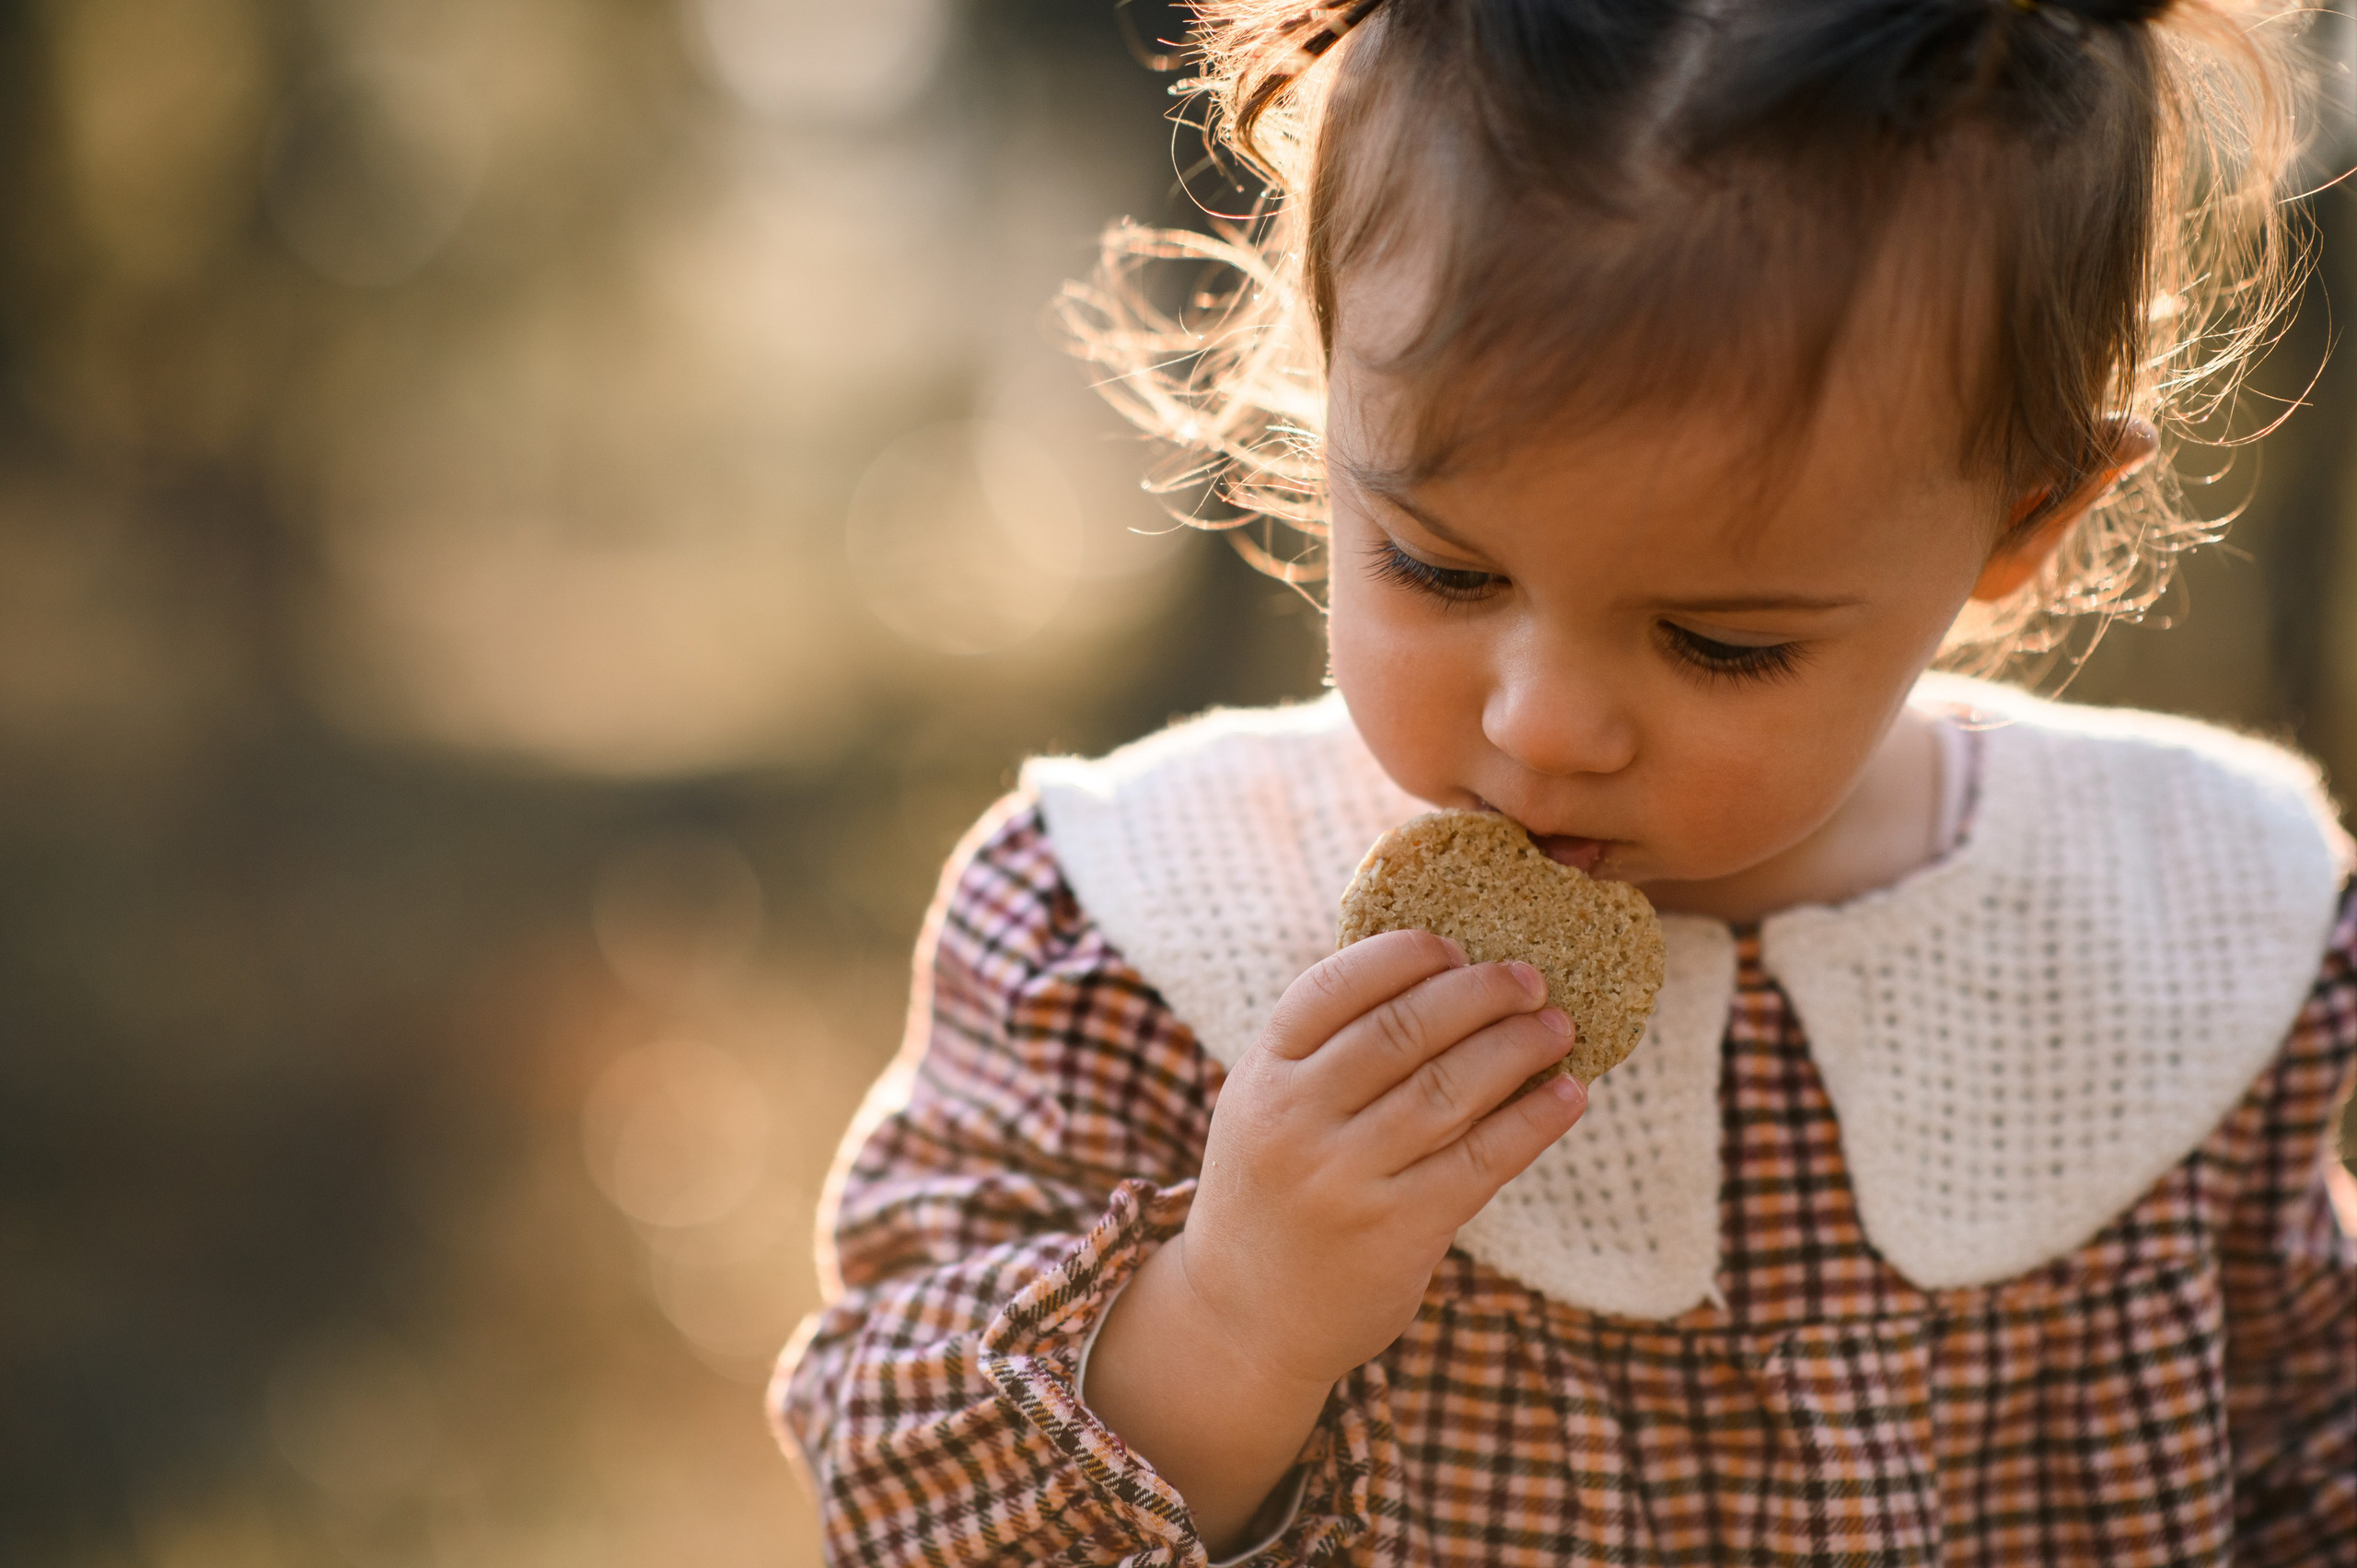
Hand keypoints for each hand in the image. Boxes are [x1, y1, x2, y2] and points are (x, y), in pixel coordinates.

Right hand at [1173, 929, 1586, 1389]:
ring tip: (1557, 1029)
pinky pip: (1482, 1159)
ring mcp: (1345, 1177)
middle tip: (1531, 980)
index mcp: (1262, 1075)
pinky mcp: (1395, 1230)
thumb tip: (1441, 982)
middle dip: (1479, 993)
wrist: (1242, 1317)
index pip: (1333, 987)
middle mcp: (1295, 1119)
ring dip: (1517, 1048)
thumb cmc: (1274, 1192)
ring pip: (1449, 1088)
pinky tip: (1567, 1096)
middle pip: (1403, 1029)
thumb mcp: (1266, 1110)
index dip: (1403, 956)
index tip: (1455, 946)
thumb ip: (1327, 1054)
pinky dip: (1533, 1120)